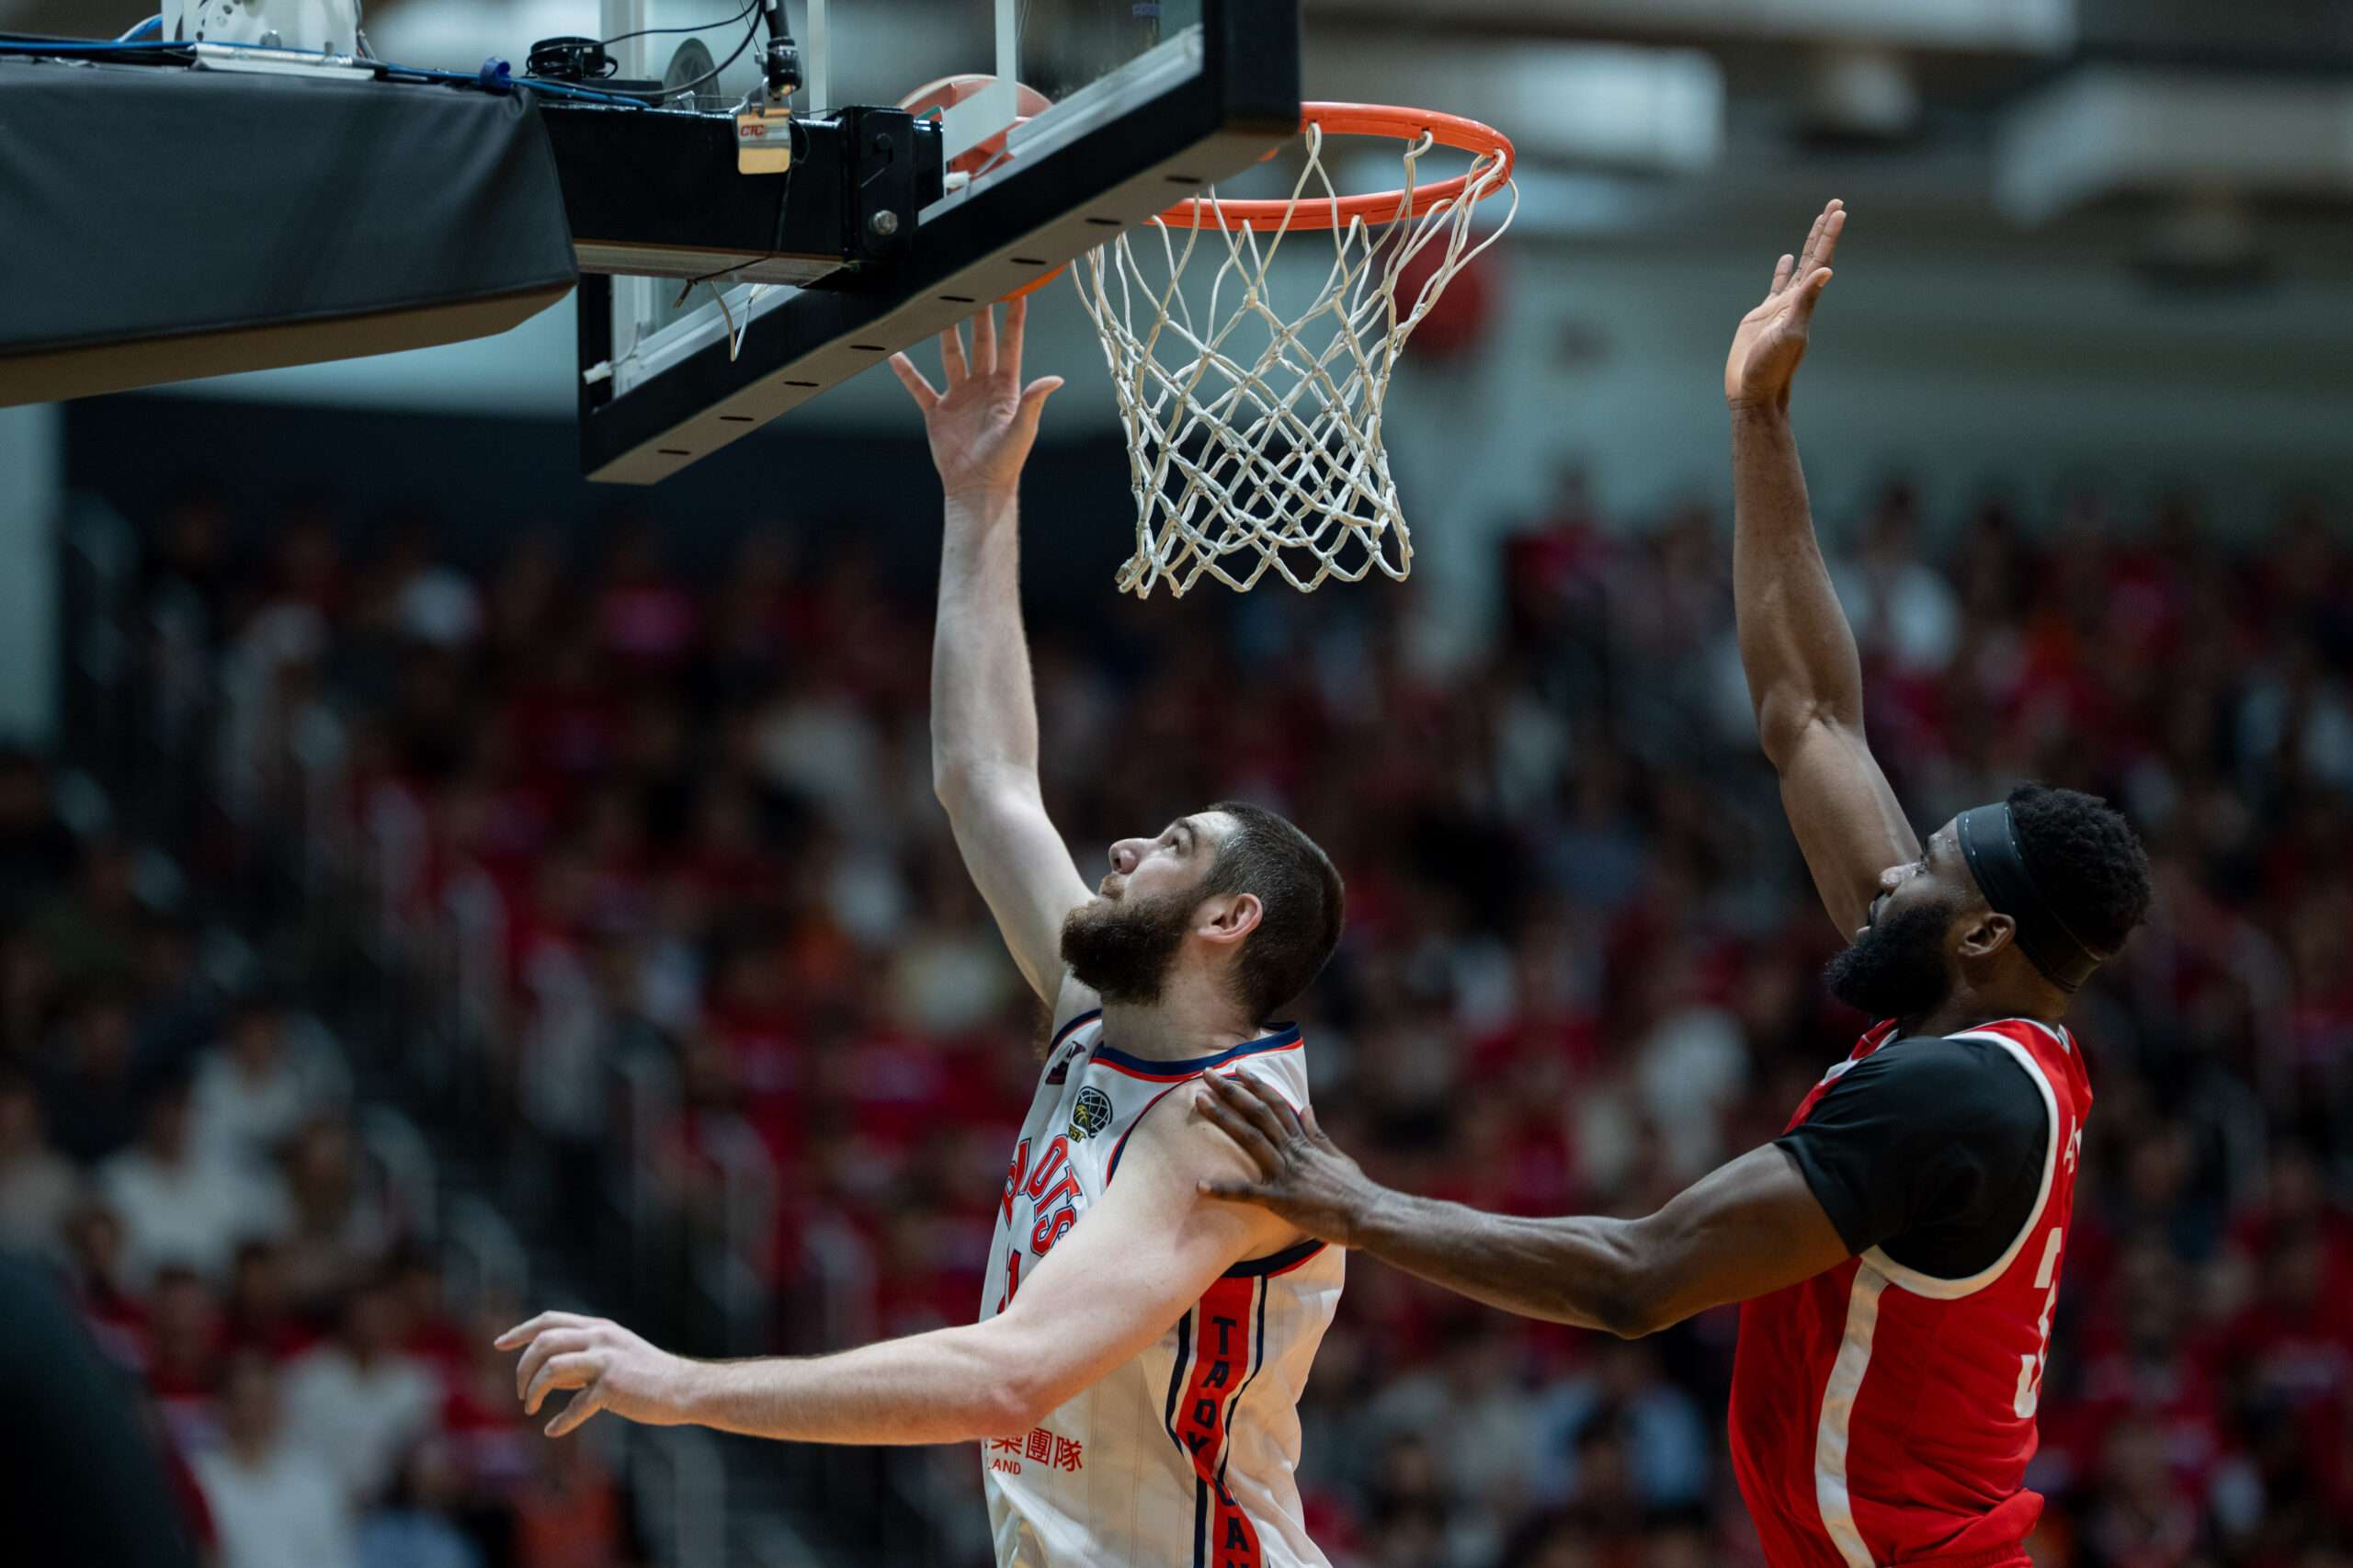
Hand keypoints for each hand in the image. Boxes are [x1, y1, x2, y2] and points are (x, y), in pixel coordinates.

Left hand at [496, 1311, 692, 1437]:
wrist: (685, 1388)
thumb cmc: (649, 1377)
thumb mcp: (615, 1357)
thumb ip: (582, 1362)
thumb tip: (550, 1379)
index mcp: (599, 1328)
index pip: (549, 1320)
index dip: (520, 1332)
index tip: (499, 1344)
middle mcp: (600, 1338)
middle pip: (544, 1342)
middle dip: (522, 1368)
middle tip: (519, 1393)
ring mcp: (606, 1361)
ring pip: (552, 1368)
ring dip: (533, 1390)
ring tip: (529, 1408)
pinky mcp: (613, 1386)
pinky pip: (575, 1405)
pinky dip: (560, 1421)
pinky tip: (553, 1430)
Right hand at [888, 299, 1063, 501]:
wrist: (977, 487)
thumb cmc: (1006, 462)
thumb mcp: (1023, 428)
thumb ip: (1034, 400)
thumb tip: (1055, 379)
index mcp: (1006, 388)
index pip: (1010, 345)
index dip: (1013, 319)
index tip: (1017, 291)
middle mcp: (982, 387)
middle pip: (980, 342)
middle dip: (979, 315)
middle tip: (977, 286)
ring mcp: (959, 397)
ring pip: (951, 356)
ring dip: (946, 333)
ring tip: (939, 307)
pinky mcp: (937, 411)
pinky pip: (919, 386)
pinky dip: (906, 372)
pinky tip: (894, 354)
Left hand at [1192, 1072, 1376, 1247]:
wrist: (1369, 1215)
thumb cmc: (1354, 1190)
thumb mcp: (1336, 1155)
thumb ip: (1317, 1132)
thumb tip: (1306, 1107)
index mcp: (1304, 1141)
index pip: (1277, 1104)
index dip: (1257, 1085)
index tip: (1238, 1068)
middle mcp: (1293, 1151)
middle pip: (1258, 1113)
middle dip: (1231, 1092)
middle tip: (1207, 1073)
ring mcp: (1286, 1174)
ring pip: (1250, 1139)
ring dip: (1223, 1119)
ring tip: (1199, 1102)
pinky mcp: (1282, 1200)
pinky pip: (1248, 1194)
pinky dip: (1223, 1190)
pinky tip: (1199, 1186)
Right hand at [1725, 199, 1845, 410]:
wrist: (1754, 392)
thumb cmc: (1770, 368)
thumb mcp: (1788, 332)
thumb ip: (1805, 302)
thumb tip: (1826, 272)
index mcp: (1804, 302)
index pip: (1821, 261)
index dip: (1829, 235)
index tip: (1839, 210)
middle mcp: (1797, 300)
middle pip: (1815, 257)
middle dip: (1825, 231)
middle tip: (1835, 204)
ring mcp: (1781, 307)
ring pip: (1799, 268)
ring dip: (1809, 245)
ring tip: (1818, 223)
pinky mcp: (1764, 316)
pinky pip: (1776, 285)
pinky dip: (1782, 270)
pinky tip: (1785, 258)